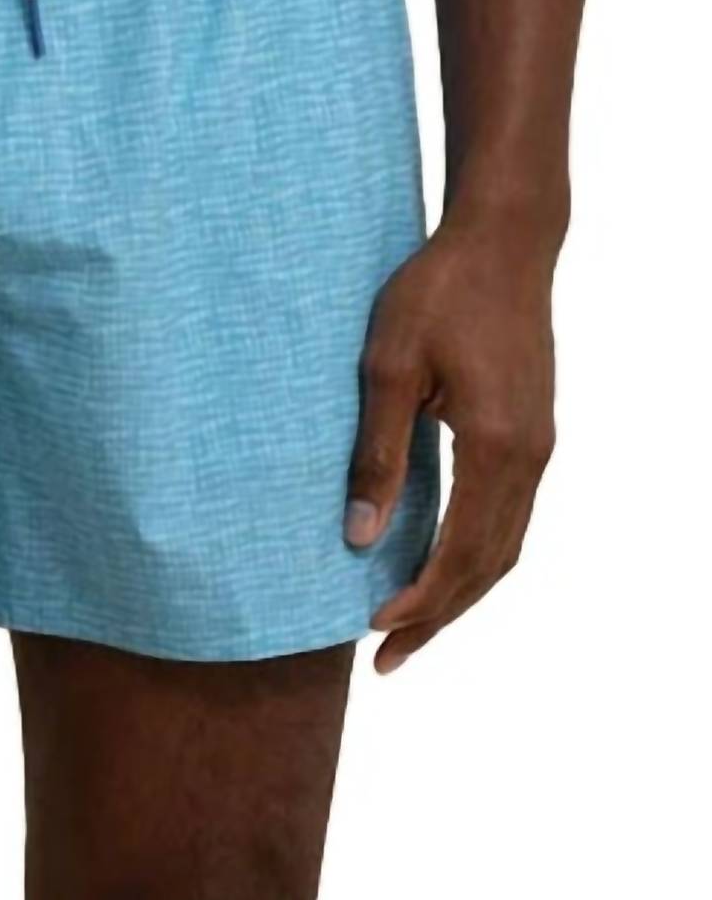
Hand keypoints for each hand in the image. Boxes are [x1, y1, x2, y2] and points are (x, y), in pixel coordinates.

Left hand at [345, 216, 557, 673]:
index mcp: (497, 447)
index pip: (460, 553)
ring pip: (506, 546)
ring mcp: (540, 445)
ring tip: (412, 628)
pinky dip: (477, 555)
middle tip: (387, 660)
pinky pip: (510, 516)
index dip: (419, 601)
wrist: (503, 239)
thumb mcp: (387, 368)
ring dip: (460, 592)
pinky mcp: (534, 431)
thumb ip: (377, 456)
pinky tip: (443, 565)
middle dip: (439, 616)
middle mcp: (531, 457)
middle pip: (489, 565)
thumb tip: (359, 537)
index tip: (373, 632)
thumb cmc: (436, 293)